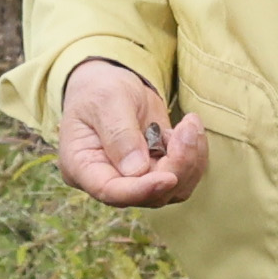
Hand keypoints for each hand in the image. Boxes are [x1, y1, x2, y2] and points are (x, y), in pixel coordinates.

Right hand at [53, 58, 207, 206]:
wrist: (110, 84)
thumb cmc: (100, 89)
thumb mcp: (106, 101)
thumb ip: (120, 133)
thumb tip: (137, 169)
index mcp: (82, 166)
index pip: (110, 191)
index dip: (141, 189)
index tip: (169, 177)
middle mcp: (108, 180)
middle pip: (148, 194)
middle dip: (176, 164)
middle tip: (187, 127)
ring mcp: (134, 180)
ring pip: (172, 190)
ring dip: (190, 159)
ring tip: (189, 123)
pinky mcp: (156, 172)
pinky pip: (184, 177)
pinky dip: (194, 155)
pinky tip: (189, 129)